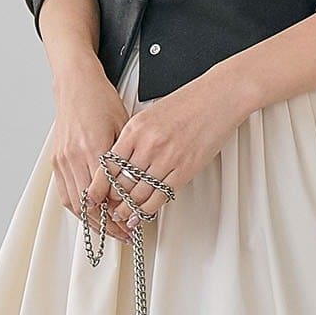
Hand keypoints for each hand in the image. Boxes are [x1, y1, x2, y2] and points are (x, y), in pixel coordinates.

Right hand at [49, 52, 132, 244]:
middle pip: (89, 204)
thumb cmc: (101, 101)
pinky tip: (90, 215)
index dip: (118, 215)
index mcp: (94, 147)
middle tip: (123, 234)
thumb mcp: (123, 128)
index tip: (130, 225)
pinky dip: (77, 208)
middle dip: (107, 225)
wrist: (76, 85)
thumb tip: (132, 190)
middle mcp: (74, 156)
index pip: (105, 194)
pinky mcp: (56, 160)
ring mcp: (62, 159)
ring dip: (91, 221)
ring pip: (74, 203)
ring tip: (108, 230)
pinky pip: (64, 193)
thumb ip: (125, 161)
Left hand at [84, 69, 252, 230]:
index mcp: (135, 129)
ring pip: (138, 194)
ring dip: (128, 210)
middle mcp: (148, 144)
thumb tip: (121, 162)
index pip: (109, 165)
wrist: (218, 98)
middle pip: (121, 183)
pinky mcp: (184, 170)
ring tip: (122, 217)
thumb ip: (134, 138)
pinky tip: (141, 215)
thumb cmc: (188, 103)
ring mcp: (166, 159)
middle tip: (107, 210)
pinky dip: (148, 210)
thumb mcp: (150, 114)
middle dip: (112, 201)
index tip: (97, 195)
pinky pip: (160, 197)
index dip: (100, 185)